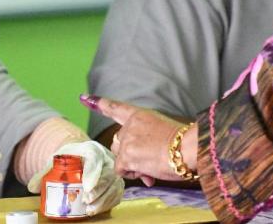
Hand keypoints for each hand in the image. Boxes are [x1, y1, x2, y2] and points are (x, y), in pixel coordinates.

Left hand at [27, 140, 124, 214]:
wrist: (83, 156)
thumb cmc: (70, 158)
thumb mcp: (56, 161)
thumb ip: (44, 173)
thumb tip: (31, 187)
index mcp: (91, 149)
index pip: (95, 158)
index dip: (93, 173)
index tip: (86, 187)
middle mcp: (106, 158)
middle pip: (107, 173)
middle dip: (98, 189)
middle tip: (86, 201)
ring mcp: (114, 171)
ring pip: (114, 185)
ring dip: (103, 199)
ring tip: (89, 209)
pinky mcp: (117, 182)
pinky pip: (117, 193)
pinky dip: (108, 203)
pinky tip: (96, 210)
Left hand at [81, 94, 196, 183]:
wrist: (188, 148)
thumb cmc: (183, 144)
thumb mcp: (162, 133)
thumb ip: (146, 143)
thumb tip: (141, 168)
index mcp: (140, 116)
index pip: (116, 108)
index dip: (100, 103)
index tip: (85, 98)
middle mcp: (130, 126)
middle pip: (118, 143)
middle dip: (130, 155)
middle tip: (149, 163)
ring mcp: (127, 140)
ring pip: (120, 158)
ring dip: (133, 166)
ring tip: (151, 167)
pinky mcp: (126, 155)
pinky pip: (122, 170)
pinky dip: (133, 174)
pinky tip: (148, 172)